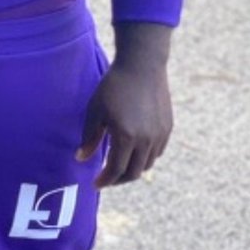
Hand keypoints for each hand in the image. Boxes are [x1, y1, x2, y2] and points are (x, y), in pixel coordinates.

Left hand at [76, 23, 172, 188]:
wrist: (142, 65)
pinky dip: (145, 158)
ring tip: (119, 165)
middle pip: (133, 173)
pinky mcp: (167, 127)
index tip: (96, 184)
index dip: (105, 180)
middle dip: (118, 180)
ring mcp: (159, 134)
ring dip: (132, 169)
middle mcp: (146, 140)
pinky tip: (134, 151)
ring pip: (147, 164)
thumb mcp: (95, 111)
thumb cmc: (113, 86)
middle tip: (107, 178)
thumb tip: (81, 159)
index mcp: (125, 136)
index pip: (115, 170)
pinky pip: (157, 152)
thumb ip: (89, 138)